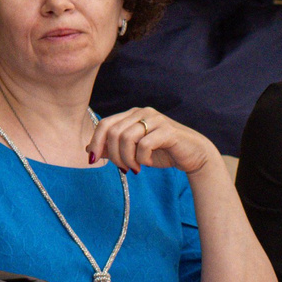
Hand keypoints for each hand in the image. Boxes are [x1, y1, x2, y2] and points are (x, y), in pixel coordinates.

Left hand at [90, 105, 218, 175]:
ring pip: (126, 138)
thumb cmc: (162, 152)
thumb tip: (88, 150)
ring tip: (135, 168)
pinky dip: (141, 158)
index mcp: (131, 114)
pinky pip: (144, 145)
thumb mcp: (133, 151)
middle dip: (113, 154)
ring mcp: (155, 119)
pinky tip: (147, 163)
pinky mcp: (168, 131)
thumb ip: (113, 148)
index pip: (105, 124)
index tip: (93, 159)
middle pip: (113, 132)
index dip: (95, 142)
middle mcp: (142, 113)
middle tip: (123, 168)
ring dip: (127, 158)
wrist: (193, 155)